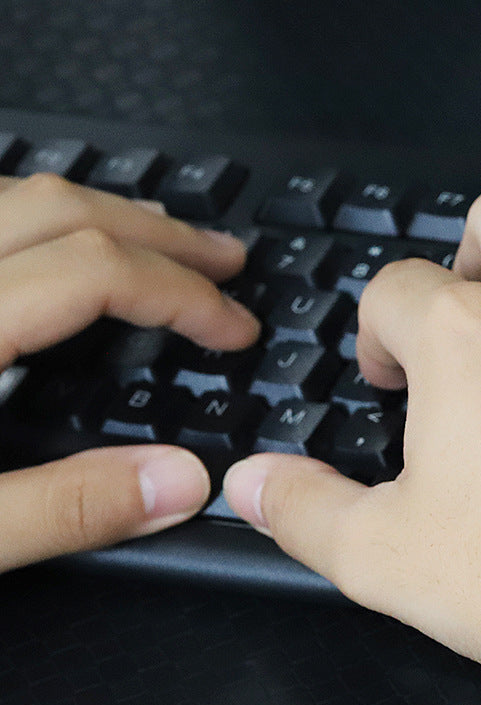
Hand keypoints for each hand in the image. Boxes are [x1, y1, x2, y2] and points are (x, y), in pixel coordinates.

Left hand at [0, 173, 258, 572]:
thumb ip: (64, 510)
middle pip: (59, 208)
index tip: (235, 329)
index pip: (92, 271)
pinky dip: (35, 220)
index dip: (183, 293)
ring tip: (159, 239)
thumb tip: (182, 483)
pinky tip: (54, 251)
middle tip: (227, 259)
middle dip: (159, 232)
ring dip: (100, 211)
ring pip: (10, 194)